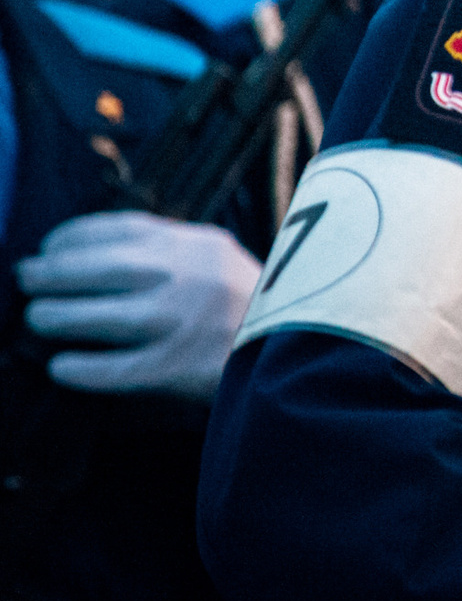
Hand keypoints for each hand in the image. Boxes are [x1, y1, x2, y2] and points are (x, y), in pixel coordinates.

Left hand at [17, 211, 261, 401]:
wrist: (296, 344)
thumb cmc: (241, 299)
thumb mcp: (213, 253)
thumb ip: (165, 245)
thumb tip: (88, 249)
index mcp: (194, 245)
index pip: (119, 230)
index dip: (71, 237)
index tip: (49, 247)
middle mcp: (187, 281)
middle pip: (102, 271)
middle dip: (52, 274)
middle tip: (27, 279)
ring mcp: (181, 326)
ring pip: (103, 318)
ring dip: (58, 317)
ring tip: (36, 318)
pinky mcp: (177, 369)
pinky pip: (116, 370)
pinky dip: (82, 368)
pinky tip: (60, 365)